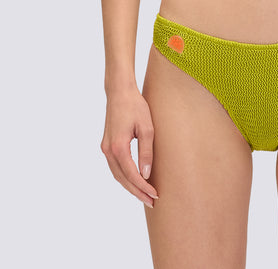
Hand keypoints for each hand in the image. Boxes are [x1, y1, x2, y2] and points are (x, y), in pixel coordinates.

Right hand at [100, 86, 158, 206]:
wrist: (119, 92)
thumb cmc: (136, 106)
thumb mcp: (147, 128)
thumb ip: (146, 152)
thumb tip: (146, 174)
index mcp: (118, 147)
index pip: (131, 175)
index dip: (143, 187)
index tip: (155, 195)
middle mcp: (108, 150)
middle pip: (122, 179)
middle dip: (137, 192)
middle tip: (152, 202)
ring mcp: (105, 148)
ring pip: (117, 175)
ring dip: (130, 186)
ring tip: (145, 195)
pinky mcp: (107, 145)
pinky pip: (115, 167)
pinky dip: (124, 177)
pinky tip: (135, 180)